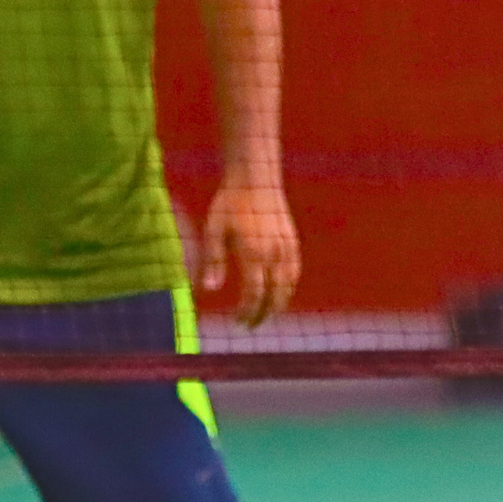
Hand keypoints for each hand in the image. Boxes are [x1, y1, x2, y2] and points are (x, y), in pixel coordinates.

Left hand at [201, 180, 300, 328]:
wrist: (256, 177)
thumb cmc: (229, 203)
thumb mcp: (214, 230)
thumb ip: (213, 261)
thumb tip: (208, 291)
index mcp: (253, 253)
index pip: (254, 294)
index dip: (247, 312)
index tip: (237, 321)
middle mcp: (273, 253)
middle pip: (274, 295)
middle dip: (262, 314)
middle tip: (249, 324)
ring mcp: (286, 247)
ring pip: (287, 286)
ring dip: (278, 304)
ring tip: (265, 314)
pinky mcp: (292, 241)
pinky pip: (294, 272)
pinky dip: (288, 288)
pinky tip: (279, 293)